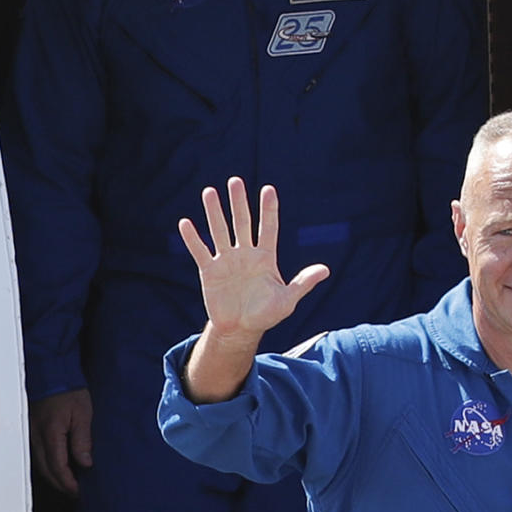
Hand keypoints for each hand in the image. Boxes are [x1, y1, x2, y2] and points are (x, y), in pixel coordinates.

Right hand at [29, 388, 92, 495]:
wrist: (51, 372)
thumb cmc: (69, 391)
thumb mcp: (82, 414)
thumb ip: (82, 440)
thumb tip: (84, 463)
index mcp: (50, 433)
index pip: (57, 466)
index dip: (67, 482)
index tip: (78, 491)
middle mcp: (36, 436)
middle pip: (45, 469)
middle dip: (60, 484)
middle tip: (74, 493)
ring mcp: (31, 433)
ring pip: (40, 463)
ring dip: (53, 476)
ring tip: (68, 483)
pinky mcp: (32, 430)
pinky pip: (38, 453)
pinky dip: (48, 465)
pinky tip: (58, 466)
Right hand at [179, 178, 328, 343]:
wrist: (240, 330)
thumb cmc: (266, 314)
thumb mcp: (287, 299)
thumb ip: (303, 283)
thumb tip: (326, 270)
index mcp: (265, 257)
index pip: (268, 228)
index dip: (269, 210)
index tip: (268, 189)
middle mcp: (245, 254)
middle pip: (242, 223)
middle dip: (239, 202)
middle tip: (235, 181)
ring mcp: (226, 260)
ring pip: (220, 231)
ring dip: (214, 212)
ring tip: (209, 191)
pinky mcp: (210, 271)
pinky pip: (200, 251)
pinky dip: (193, 238)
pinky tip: (185, 223)